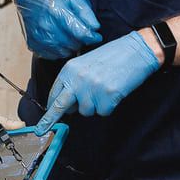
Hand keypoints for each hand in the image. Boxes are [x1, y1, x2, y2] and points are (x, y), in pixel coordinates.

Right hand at [14, 0, 102, 59]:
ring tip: (67, 33)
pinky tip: (57, 38)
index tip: (96, 36)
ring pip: (63, 52)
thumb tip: (94, 28)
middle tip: (78, 30)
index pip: (79, 32)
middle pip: (72, 44)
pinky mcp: (32, 43)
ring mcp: (38, 36)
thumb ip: (85, 11)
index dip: (91, 37)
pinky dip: (58, 50)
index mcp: (57, 11)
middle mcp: (46, 25)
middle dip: (80, 40)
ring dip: (69, 46)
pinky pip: (51, 55)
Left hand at [40, 33, 159, 125]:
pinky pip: (103, 112)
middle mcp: (78, 79)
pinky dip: (109, 106)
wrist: (136, 51)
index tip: (45, 119)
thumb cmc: (112, 56)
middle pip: (60, 106)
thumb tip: (68, 104)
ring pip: (86, 112)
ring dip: (95, 106)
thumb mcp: (86, 64)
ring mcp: (92, 89)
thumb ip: (74, 81)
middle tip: (43, 129)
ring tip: (104, 89)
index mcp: (70, 69)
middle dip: (51, 119)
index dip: (51, 107)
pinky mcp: (107, 97)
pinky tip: (114, 92)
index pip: (54, 93)